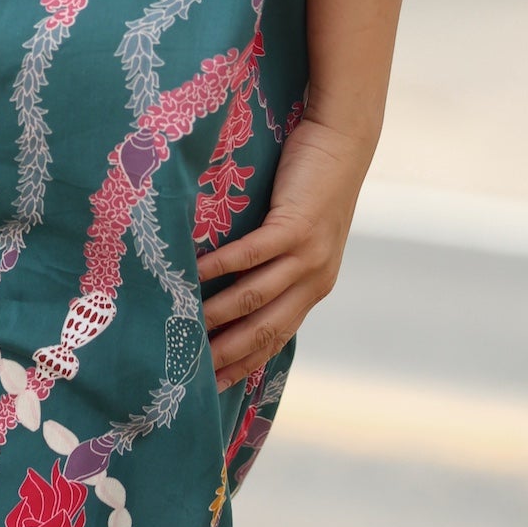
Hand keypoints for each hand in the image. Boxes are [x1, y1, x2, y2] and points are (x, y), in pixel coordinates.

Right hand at [197, 105, 372, 390]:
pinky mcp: (296, 225)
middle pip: (266, 329)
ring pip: (256, 297)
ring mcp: (309, 255)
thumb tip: (227, 286)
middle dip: (227, 354)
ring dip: (218, 315)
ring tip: (185, 326)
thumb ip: (272, 263)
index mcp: (315, 287)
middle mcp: (316, 279)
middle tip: (191, 372)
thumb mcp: (297, 234)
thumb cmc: (311, 183)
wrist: (342, 141)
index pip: (276, 338)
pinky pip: (252, 255)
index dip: (245, 364)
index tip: (212, 386)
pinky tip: (194, 273)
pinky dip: (221, 267)